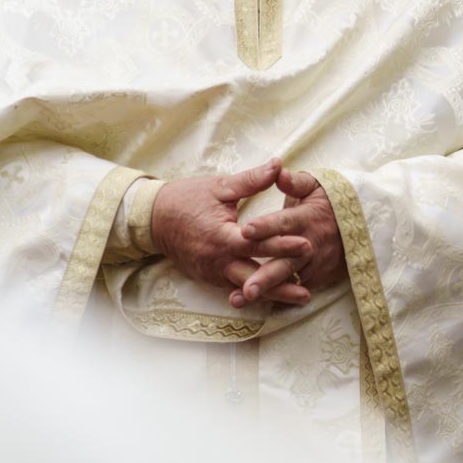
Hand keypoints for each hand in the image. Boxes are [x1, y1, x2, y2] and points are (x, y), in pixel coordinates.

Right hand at [153, 159, 313, 294]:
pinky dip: (257, 293)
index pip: (257, 244)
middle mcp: (217, 261)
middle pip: (254, 276)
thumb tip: (279, 164)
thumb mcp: (220, 187)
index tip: (307, 245)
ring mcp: (213, 273)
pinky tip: (277, 297)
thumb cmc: (188, 199)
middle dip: (282, 283)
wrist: (154, 219)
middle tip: (308, 290)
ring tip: (301, 298)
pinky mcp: (210, 278)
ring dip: (274, 293)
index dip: (282, 245)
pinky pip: (236, 288)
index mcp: (222, 237)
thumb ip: (251, 180)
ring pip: (247, 287)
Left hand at [235, 168, 345, 308]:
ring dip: (266, 291)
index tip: (245, 230)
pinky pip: (295, 288)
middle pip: (287, 261)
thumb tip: (277, 170)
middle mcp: (311, 243)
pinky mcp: (317, 276)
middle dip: (267, 275)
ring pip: (289, 280)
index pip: (285, 223)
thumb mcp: (316, 186)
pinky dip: (275, 297)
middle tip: (247, 286)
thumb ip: (295, 182)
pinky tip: (253, 304)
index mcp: (308, 217)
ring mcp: (315, 263)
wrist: (360, 223)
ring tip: (243, 298)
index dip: (267, 226)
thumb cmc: (329, 201)